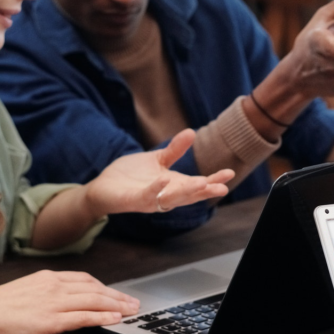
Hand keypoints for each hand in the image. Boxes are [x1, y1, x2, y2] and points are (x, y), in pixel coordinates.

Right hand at [0, 271, 140, 333]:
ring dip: (117, 306)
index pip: (85, 279)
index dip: (105, 287)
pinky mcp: (51, 320)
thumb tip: (63, 300)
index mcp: (49, 277)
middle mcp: (55, 286)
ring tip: (131, 311)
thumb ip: (46, 291)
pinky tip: (115, 319)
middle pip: (95, 289)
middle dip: (118, 296)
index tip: (117, 293)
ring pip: (94, 301)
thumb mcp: (26, 289)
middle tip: (134, 303)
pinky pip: (84, 317)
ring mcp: (54, 303)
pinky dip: (102, 317)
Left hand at [84, 129, 233, 216]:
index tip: (230, 173)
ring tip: (202, 183)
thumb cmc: (131, 175)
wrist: (103, 186)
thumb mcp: (157, 159)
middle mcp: (166, 195)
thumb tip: (192, 132)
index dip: (213, 180)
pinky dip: (157, 189)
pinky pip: (148, 196)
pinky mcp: (134, 201)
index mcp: (174, 186)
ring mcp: (151, 200)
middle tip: (223, 187)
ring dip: (187, 192)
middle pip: (190, 195)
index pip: (197, 185)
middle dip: (206, 191)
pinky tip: (164, 179)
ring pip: (173, 199)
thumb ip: (174, 150)